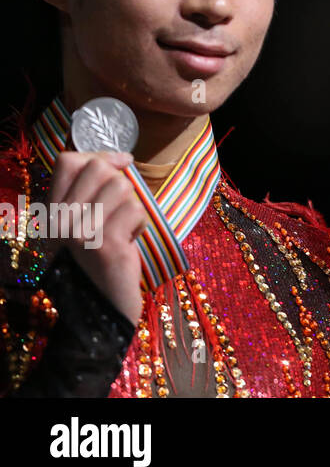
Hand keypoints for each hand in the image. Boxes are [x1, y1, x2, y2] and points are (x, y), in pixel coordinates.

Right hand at [47, 150, 147, 323]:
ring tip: (123, 232)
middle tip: (119, 212)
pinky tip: (130, 242)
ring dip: (132, 208)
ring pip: (123, 188)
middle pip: (100, 168)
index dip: (100, 155)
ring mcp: (81, 233)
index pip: (69, 161)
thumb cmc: (97, 264)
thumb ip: (90, 193)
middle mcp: (60, 221)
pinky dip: (140, 225)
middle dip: (121, 183)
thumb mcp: (81, 226)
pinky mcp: (106, 245)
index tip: (121, 163)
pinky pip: (136, 210)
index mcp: (51, 213)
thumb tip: (120, 158)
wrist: (98, 312)